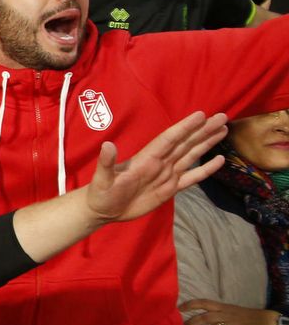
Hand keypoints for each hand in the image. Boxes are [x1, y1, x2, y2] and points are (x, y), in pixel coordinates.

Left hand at [83, 111, 226, 224]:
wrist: (104, 210)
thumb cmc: (101, 192)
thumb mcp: (102, 178)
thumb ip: (106, 163)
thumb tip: (107, 145)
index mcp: (146, 158)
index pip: (169, 139)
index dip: (184, 127)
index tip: (201, 115)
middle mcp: (160, 163)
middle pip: (185, 143)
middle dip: (203, 130)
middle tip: (222, 116)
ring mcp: (167, 175)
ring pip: (191, 155)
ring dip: (207, 143)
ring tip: (223, 129)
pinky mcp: (170, 189)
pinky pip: (192, 177)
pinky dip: (206, 170)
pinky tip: (219, 160)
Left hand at [182, 301, 280, 324]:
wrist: (268, 321)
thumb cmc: (249, 315)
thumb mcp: (232, 309)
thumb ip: (218, 312)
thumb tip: (202, 316)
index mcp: (223, 307)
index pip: (203, 302)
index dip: (190, 304)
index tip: (178, 308)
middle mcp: (226, 314)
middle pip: (205, 317)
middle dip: (192, 322)